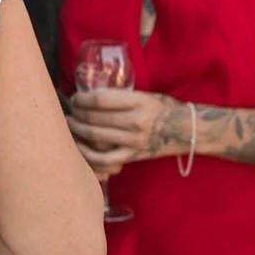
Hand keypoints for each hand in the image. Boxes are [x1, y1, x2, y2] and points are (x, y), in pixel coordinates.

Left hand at [66, 88, 187, 175]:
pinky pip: (104, 159)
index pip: (100, 100)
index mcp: (138, 102)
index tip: (74, 98)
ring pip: (95, 136)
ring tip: (69, 124)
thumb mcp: (144, 95)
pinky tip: (78, 147)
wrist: (185, 130)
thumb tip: (89, 96)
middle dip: (76, 113)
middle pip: (94, 118)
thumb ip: (120, 96)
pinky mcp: (132, 156)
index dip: (81, 99)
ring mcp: (133, 141)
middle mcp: (136, 122)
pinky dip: (87, 154)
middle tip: (68, 111)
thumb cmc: (163, 109)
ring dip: (76, 130)